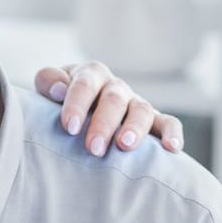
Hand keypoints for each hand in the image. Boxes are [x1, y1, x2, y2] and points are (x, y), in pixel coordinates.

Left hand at [35, 61, 184, 154]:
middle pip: (114, 99)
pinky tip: (172, 148)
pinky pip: (168, 123)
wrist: (79, 115)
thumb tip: (59, 89)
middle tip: (93, 147)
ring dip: (135, 128)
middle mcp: (116, 87)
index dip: (77, 103)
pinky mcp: (153, 121)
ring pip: (141, 110)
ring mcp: (136, 104)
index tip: (69, 127)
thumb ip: (49, 82)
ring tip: (125, 146)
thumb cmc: (60, 104)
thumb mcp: (49, 89)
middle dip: (104, 123)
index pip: (85, 84)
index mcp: (91, 74)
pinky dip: (172, 133)